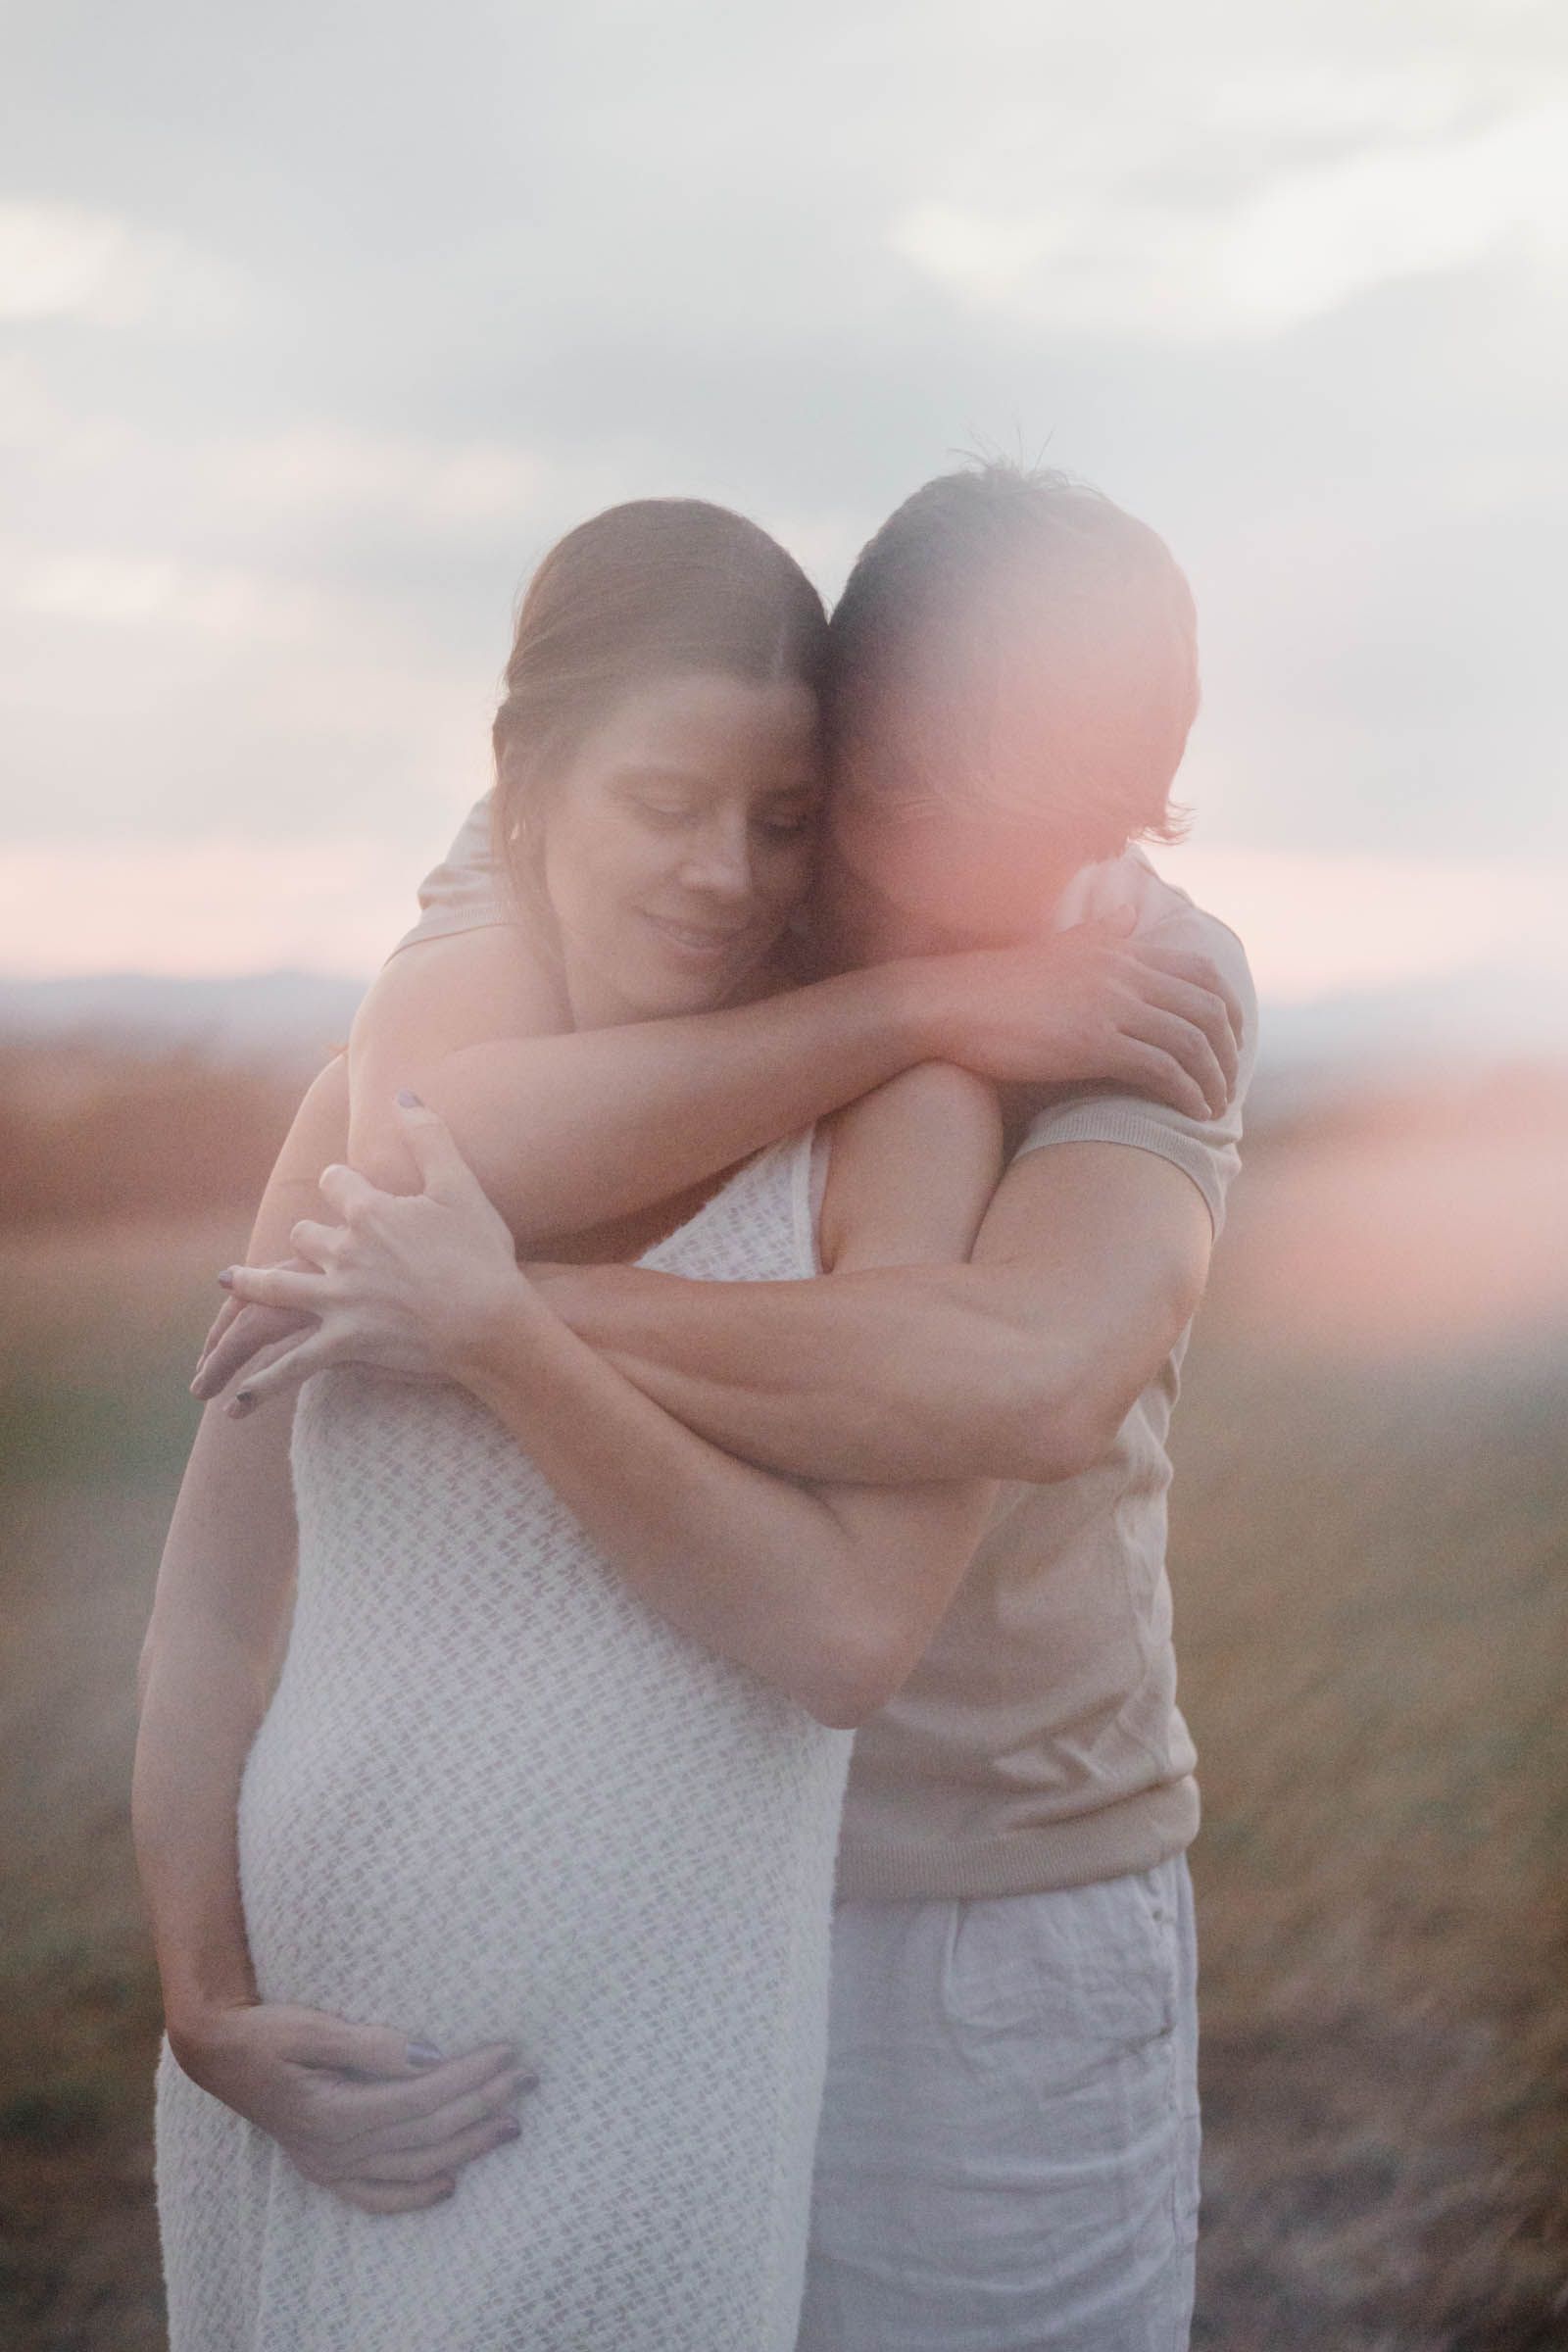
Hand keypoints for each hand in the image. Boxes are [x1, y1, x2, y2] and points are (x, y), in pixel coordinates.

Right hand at [168, 1998, 533, 2214]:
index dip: (470, 2076)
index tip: (508, 2051)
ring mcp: (329, 2167)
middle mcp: (335, 2152)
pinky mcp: (325, 2170)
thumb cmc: (265, 2032)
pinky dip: (417, 2195)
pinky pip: (378, 2197)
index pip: (423, 2098)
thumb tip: (429, 2054)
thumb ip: (369, 2045)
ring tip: (511, 2123)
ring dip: (468, 2147)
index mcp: (334, 2114)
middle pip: (429, 2134)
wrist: (217, 2056)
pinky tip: (451, 2184)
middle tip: (527, 2079)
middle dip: (484, 2105)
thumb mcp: (311, 2027)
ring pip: (415, 2168)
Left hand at [214, 1095, 528, 1418]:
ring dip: (252, 1284)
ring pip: (278, 1288)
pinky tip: (232, 1403)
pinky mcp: (342, 1344)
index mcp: (370, 1212)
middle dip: (304, 1237)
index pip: (335, 1184)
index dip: (339, 1185)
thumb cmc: (482, 1253)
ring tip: (230, 1284)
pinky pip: (291, 1366)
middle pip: (305, 1235)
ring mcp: (337, 1300)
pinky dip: (261, 1385)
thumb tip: (403, 1093)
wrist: (490, 1322)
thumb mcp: (461, 1185)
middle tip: (305, 1243)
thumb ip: (429, 1134)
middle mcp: (343, 1252)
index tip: (342, 1187)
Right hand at [925, 911, 1243, 1119]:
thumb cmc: (995, 985)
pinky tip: (1190, 1112)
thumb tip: (1126, 914)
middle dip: (1229, 1050)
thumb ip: (1098, 933)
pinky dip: (1186, 1093)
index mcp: (1119, 950)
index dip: (1228, 1010)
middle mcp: (1123, 973)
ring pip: (1191, 1042)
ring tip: (1213, 1106)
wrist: (947, 1005)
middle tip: (1229, 1081)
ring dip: (1213, 1079)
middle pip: (1207, 1009)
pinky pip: (1162, 1069)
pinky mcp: (1094, 1043)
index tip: (1231, 1042)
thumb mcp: (1055, 948)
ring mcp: (1110, 1007)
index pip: (1201, 973)